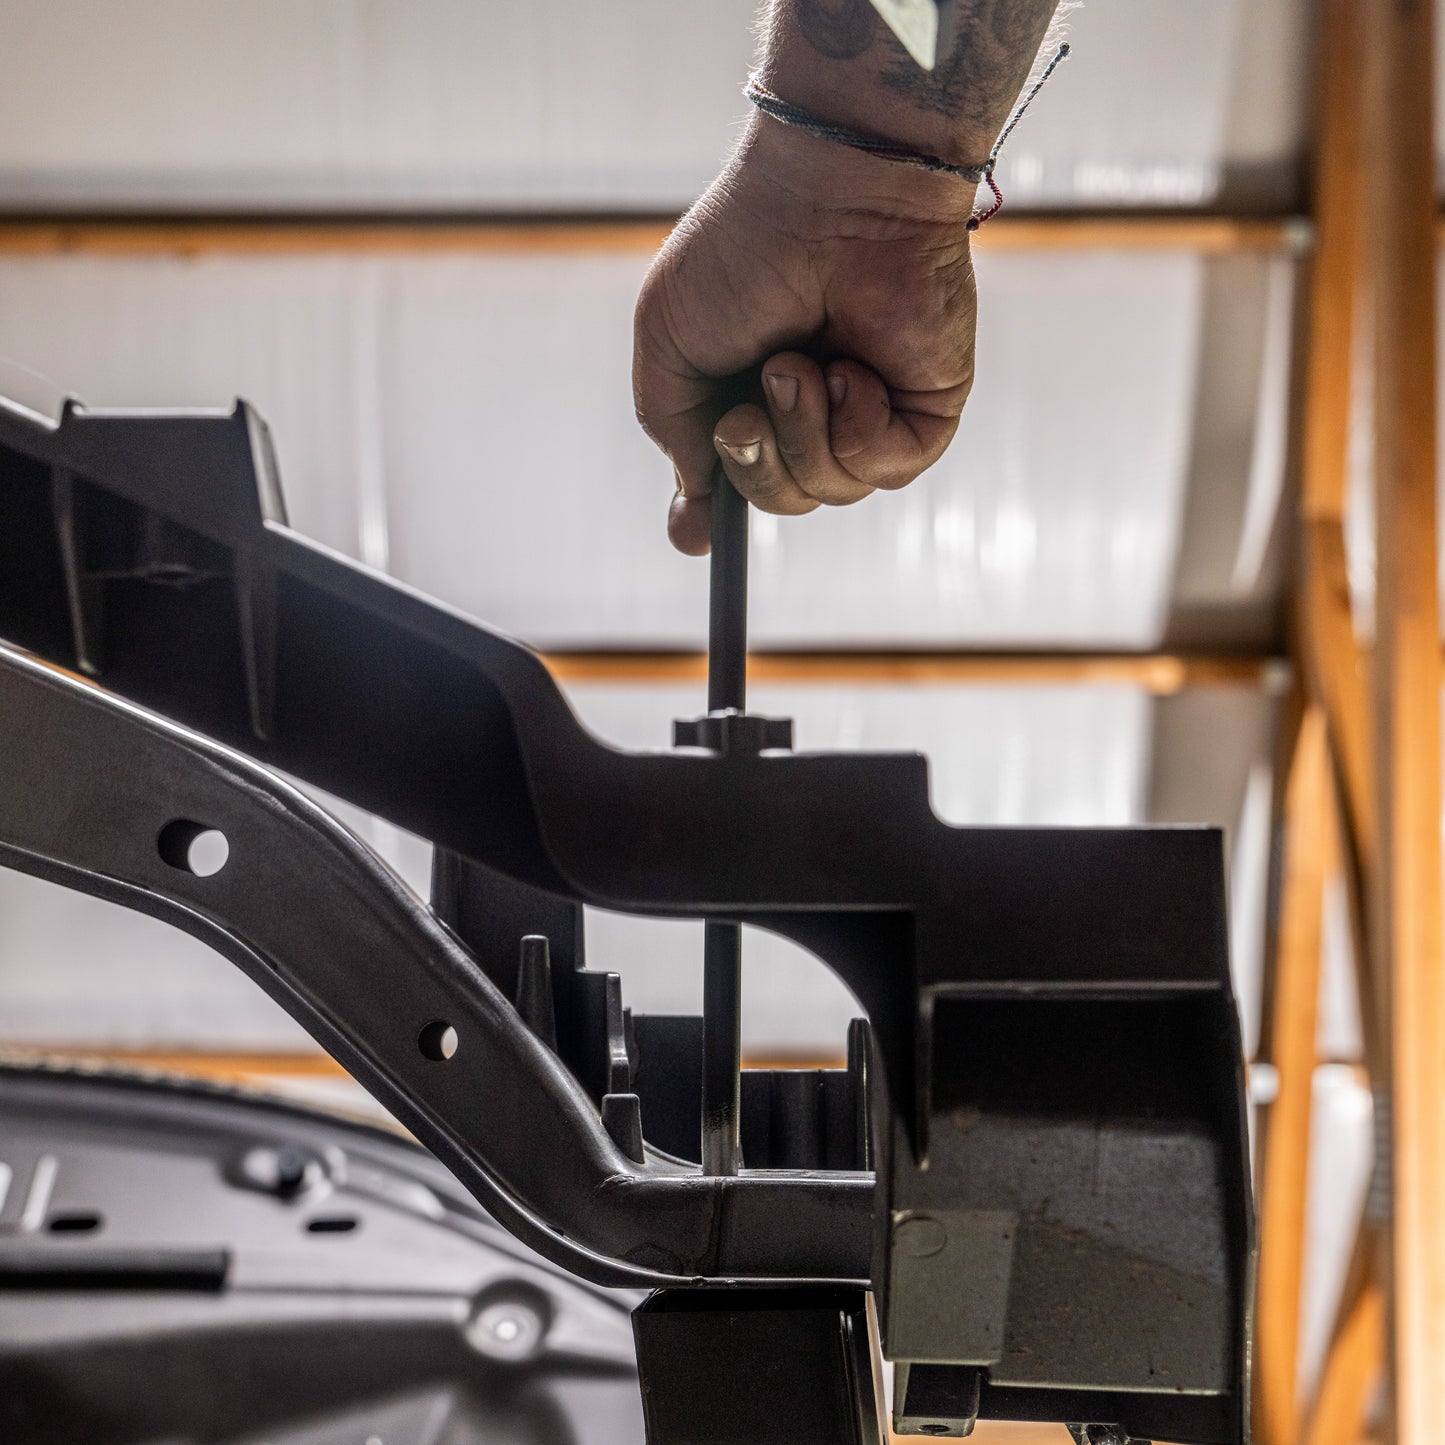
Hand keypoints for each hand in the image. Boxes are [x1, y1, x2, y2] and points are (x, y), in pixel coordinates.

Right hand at [633, 116, 978, 553]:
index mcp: (750, 395)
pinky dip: (856, 426)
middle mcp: (811, 411)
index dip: (715, 513)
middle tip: (748, 410)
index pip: (737, 481)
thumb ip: (675, 435)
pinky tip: (852, 368)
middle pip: (779, 500)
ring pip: (829, 492)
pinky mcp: (922, 413)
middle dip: (755, 464)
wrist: (828, 199)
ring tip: (805, 360)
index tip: (699, 536)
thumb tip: (694, 516)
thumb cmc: (741, 255)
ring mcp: (869, 413)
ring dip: (802, 432)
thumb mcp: (668, 348)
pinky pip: (883, 470)